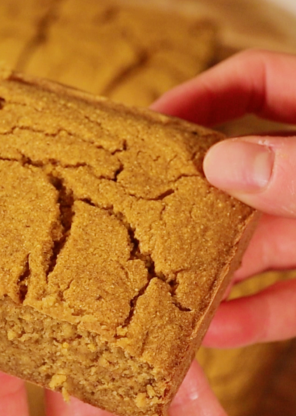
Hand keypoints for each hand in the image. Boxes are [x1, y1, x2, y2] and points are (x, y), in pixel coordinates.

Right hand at [153, 49, 295, 348]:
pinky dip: (251, 317)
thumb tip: (224, 163)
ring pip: (252, 244)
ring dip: (207, 269)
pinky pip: (285, 301)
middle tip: (135, 215)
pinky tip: (213, 332)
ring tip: (158, 285)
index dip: (198, 96)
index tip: (151, 127)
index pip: (252, 83)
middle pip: (236, 175)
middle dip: (186, 196)